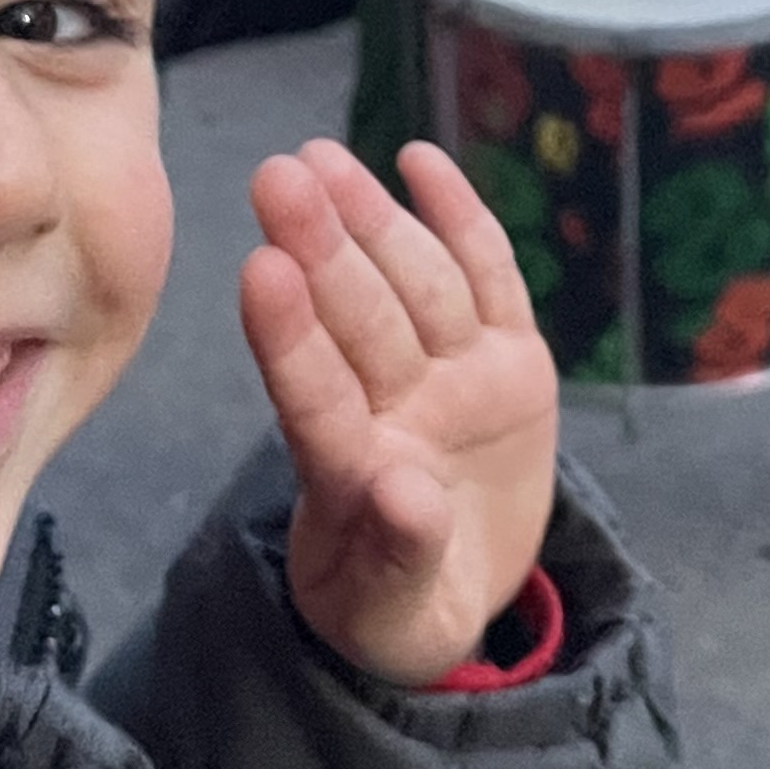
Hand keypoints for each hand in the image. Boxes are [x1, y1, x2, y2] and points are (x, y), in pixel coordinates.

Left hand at [240, 141, 560, 688]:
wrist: (452, 590)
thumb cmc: (400, 603)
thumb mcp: (399, 610)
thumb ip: (399, 554)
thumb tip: (403, 492)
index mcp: (355, 475)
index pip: (316, 399)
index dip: (289, 337)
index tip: (260, 272)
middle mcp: (400, 411)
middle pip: (361, 322)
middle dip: (324, 248)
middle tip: (280, 174)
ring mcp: (455, 380)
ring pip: (415, 287)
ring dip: (372, 220)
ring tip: (325, 158)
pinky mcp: (509, 362)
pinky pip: (487, 280)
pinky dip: (460, 220)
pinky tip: (418, 160)